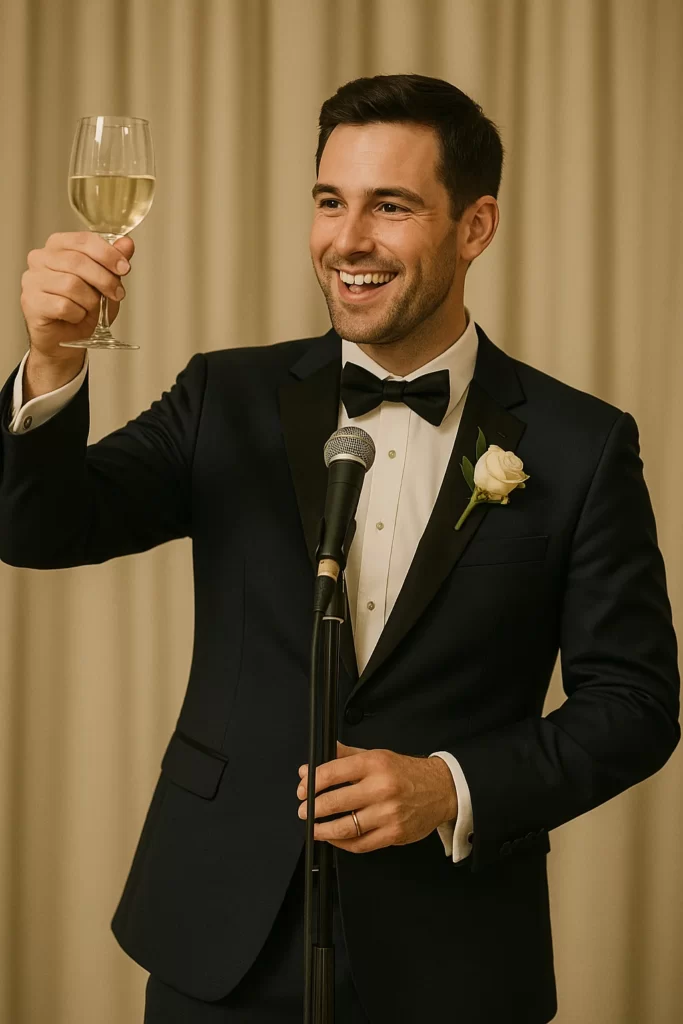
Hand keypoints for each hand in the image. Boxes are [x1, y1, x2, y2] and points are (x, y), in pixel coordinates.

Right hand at [21, 231, 134, 355]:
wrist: (65, 339)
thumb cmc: (82, 308)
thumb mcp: (105, 283)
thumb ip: (114, 262)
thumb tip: (127, 244)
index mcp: (58, 245)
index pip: (84, 240)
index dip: (108, 254)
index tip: (125, 268)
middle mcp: (41, 258)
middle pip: (78, 261)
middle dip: (105, 280)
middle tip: (117, 294)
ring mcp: (32, 279)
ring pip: (71, 284)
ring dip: (90, 301)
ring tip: (91, 309)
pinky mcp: (31, 302)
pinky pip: (63, 305)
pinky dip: (78, 314)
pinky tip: (76, 317)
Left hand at [297, 740, 457, 852]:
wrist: (441, 789)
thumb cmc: (405, 772)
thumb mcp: (375, 755)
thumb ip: (343, 757)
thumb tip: (311, 767)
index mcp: (374, 764)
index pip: (332, 773)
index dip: (311, 783)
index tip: (303, 789)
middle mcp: (381, 788)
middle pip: (335, 802)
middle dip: (313, 809)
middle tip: (304, 811)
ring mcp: (388, 813)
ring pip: (345, 827)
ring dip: (323, 830)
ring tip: (314, 828)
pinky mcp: (394, 834)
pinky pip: (360, 844)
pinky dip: (342, 844)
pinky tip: (335, 838)